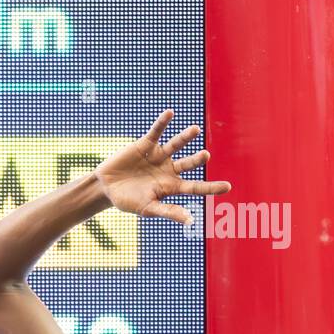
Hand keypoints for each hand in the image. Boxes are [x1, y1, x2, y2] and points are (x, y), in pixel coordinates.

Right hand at [93, 109, 230, 224]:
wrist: (106, 187)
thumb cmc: (128, 201)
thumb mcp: (148, 208)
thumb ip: (168, 211)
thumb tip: (190, 220)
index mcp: (172, 186)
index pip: (195, 187)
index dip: (211, 187)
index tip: (228, 187)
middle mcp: (169, 169)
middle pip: (189, 163)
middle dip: (197, 159)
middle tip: (205, 156)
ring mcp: (159, 156)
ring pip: (176, 144)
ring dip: (185, 137)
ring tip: (195, 130)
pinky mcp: (145, 144)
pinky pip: (156, 132)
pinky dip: (162, 123)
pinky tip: (169, 113)